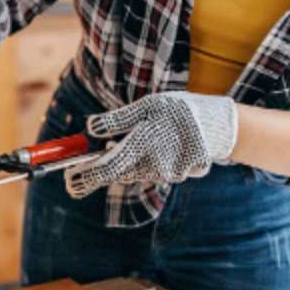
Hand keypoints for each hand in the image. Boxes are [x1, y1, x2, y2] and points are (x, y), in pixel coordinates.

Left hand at [64, 92, 237, 197]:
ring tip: (125, 143)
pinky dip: (145, 162)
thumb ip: (117, 119)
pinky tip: (153, 147)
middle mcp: (153, 164)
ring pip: (134, 172)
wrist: (219, 125)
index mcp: (142, 144)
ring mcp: (166, 174)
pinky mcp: (177, 176)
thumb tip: (90, 128)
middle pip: (118, 174)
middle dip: (100, 171)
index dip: (85, 178)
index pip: (106, 168)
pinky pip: (153, 171)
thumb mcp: (147, 106)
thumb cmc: (178, 110)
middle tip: (83, 170)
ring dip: (124, 162)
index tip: (69, 182)